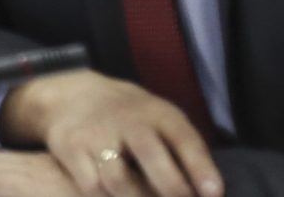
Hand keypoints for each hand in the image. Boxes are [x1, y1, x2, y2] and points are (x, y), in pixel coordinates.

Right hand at [0, 72, 222, 196]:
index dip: (201, 168)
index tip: (213, 194)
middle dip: (170, 186)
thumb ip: (185, 153)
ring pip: (118, 180)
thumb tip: (210, 195)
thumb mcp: (162, 123)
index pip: (184, 138)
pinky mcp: (70, 149)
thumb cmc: (134, 122)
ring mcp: (95, 134)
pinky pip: (92, 187)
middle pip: (150, 154)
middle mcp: (126, 120)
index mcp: (158, 114)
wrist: (74, 96)